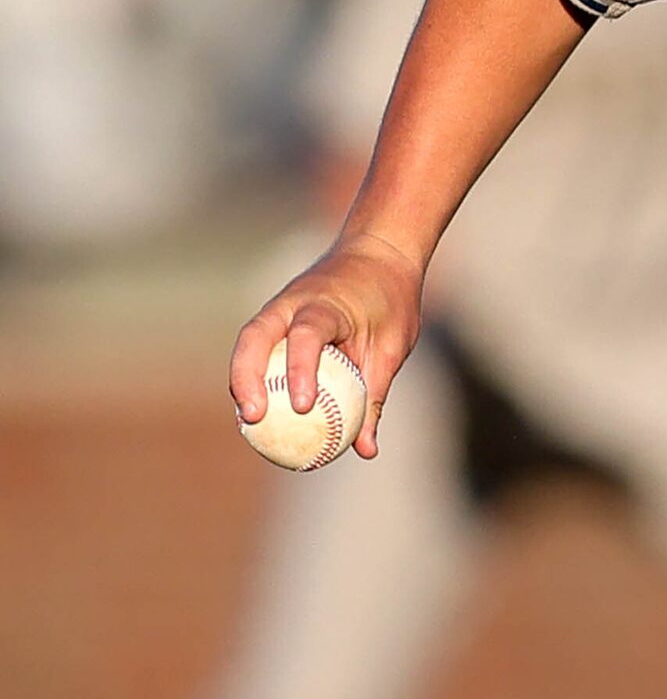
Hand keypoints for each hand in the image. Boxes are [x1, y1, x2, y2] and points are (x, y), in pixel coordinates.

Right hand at [229, 231, 422, 458]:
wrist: (379, 249)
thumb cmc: (391, 298)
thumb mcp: (393, 344)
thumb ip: (374, 394)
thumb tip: (365, 449)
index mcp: (327, 302)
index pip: (307, 334)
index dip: (300, 370)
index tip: (304, 406)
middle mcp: (294, 301)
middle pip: (255, 337)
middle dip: (246, 377)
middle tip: (253, 419)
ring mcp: (280, 306)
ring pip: (249, 342)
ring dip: (242, 379)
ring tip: (248, 422)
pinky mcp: (277, 316)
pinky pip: (259, 348)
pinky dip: (255, 375)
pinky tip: (258, 410)